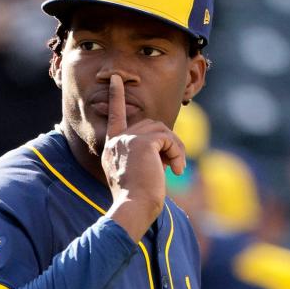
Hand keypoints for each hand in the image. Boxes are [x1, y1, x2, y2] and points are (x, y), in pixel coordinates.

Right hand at [102, 74, 185, 240]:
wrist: (133, 209)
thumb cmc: (137, 201)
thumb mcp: (137, 175)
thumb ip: (144, 157)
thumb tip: (166, 145)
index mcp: (111, 148)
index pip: (114, 117)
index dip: (116, 97)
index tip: (117, 79)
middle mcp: (117, 141)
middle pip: (150, 126)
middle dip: (167, 143)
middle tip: (173, 165)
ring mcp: (128, 140)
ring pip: (161, 130)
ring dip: (174, 148)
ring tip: (176, 168)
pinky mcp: (143, 143)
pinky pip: (168, 138)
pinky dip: (177, 152)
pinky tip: (175, 170)